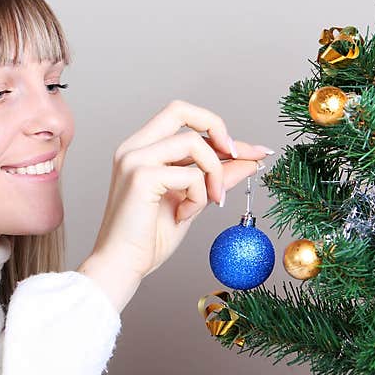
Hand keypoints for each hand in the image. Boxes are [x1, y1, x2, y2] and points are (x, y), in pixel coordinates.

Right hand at [77, 99, 272, 311]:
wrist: (121, 266)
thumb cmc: (148, 239)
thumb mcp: (192, 201)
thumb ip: (216, 177)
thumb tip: (249, 161)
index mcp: (141, 150)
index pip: (183, 121)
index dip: (221, 132)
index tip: (253, 152)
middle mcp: (133, 147)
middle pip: (180, 109)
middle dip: (217, 127)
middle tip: (237, 155)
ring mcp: (134, 159)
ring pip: (193, 141)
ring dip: (213, 173)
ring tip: (210, 201)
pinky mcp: (140, 176)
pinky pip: (189, 174)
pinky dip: (198, 196)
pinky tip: (183, 215)